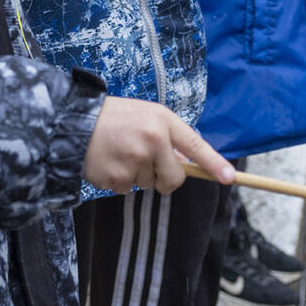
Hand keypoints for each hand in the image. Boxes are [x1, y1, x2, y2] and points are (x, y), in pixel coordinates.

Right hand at [84, 96, 233, 193]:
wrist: (75, 122)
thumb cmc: (115, 118)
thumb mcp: (147, 116)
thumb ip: (169, 137)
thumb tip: (187, 165)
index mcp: (162, 121)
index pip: (195, 146)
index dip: (214, 163)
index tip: (230, 178)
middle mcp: (152, 140)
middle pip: (174, 178)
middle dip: (166, 178)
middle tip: (147, 162)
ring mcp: (134, 160)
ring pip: (149, 184)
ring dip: (138, 175)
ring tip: (120, 153)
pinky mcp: (116, 177)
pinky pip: (127, 190)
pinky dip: (119, 181)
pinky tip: (109, 162)